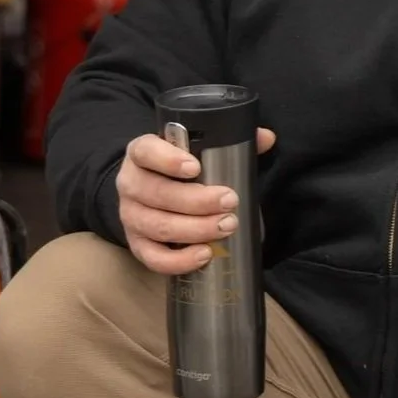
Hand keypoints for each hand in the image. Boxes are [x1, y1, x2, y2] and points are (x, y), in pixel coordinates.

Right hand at [116, 127, 276, 274]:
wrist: (151, 194)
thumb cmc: (178, 171)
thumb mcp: (196, 150)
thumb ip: (229, 141)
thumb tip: (266, 138)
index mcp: (141, 153)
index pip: (145, 151)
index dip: (167, 160)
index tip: (196, 167)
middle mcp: (130, 183)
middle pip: (157, 193)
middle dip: (197, 200)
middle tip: (231, 201)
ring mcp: (130, 216)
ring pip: (158, 226)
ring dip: (195, 229)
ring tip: (226, 226)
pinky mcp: (136, 244)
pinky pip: (153, 258)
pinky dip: (179, 260)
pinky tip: (204, 254)